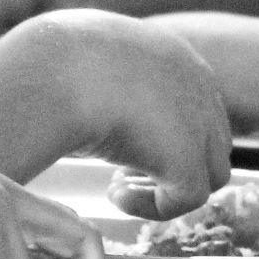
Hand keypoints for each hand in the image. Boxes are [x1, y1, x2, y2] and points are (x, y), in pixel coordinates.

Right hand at [0, 10, 230, 220]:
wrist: (54, 71)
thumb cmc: (50, 64)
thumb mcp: (81, 57)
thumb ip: (101, 76)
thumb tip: (78, 90)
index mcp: (172, 53)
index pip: (191, 100)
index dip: (161, 129)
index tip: (123, 141)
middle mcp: (197, 83)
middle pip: (208, 136)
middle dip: (169, 158)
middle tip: (121, 173)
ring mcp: (200, 120)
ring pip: (207, 170)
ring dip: (164, 184)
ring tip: (116, 186)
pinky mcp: (190, 159)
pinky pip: (189, 197)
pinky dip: (153, 205)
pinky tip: (113, 194)